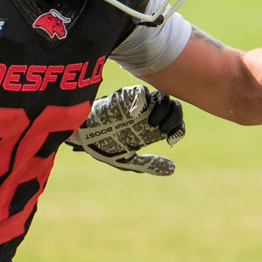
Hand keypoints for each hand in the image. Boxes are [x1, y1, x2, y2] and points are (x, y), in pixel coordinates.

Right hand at [68, 85, 184, 175]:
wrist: (82, 135)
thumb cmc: (103, 146)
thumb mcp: (127, 160)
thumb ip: (149, 164)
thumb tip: (172, 169)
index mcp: (151, 131)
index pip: (175, 123)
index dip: (178, 129)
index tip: (170, 139)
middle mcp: (148, 116)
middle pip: (173, 108)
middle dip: (173, 118)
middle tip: (160, 130)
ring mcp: (139, 105)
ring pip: (162, 98)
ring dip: (161, 110)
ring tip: (149, 123)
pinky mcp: (126, 96)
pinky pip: (142, 92)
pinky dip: (141, 101)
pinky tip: (133, 115)